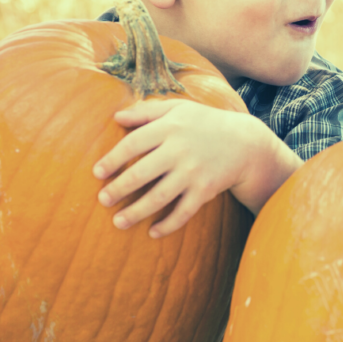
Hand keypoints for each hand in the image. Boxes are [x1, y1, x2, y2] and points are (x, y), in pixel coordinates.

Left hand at [93, 99, 293, 237]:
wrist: (245, 142)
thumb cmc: (206, 123)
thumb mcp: (179, 109)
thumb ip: (147, 111)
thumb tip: (116, 116)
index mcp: (170, 127)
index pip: (133, 144)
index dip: (112, 159)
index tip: (97, 173)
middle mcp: (180, 150)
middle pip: (141, 173)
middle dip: (118, 189)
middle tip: (103, 200)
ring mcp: (193, 172)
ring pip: (158, 197)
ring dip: (136, 212)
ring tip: (118, 222)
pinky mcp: (205, 190)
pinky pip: (183, 212)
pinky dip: (168, 225)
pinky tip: (153, 232)